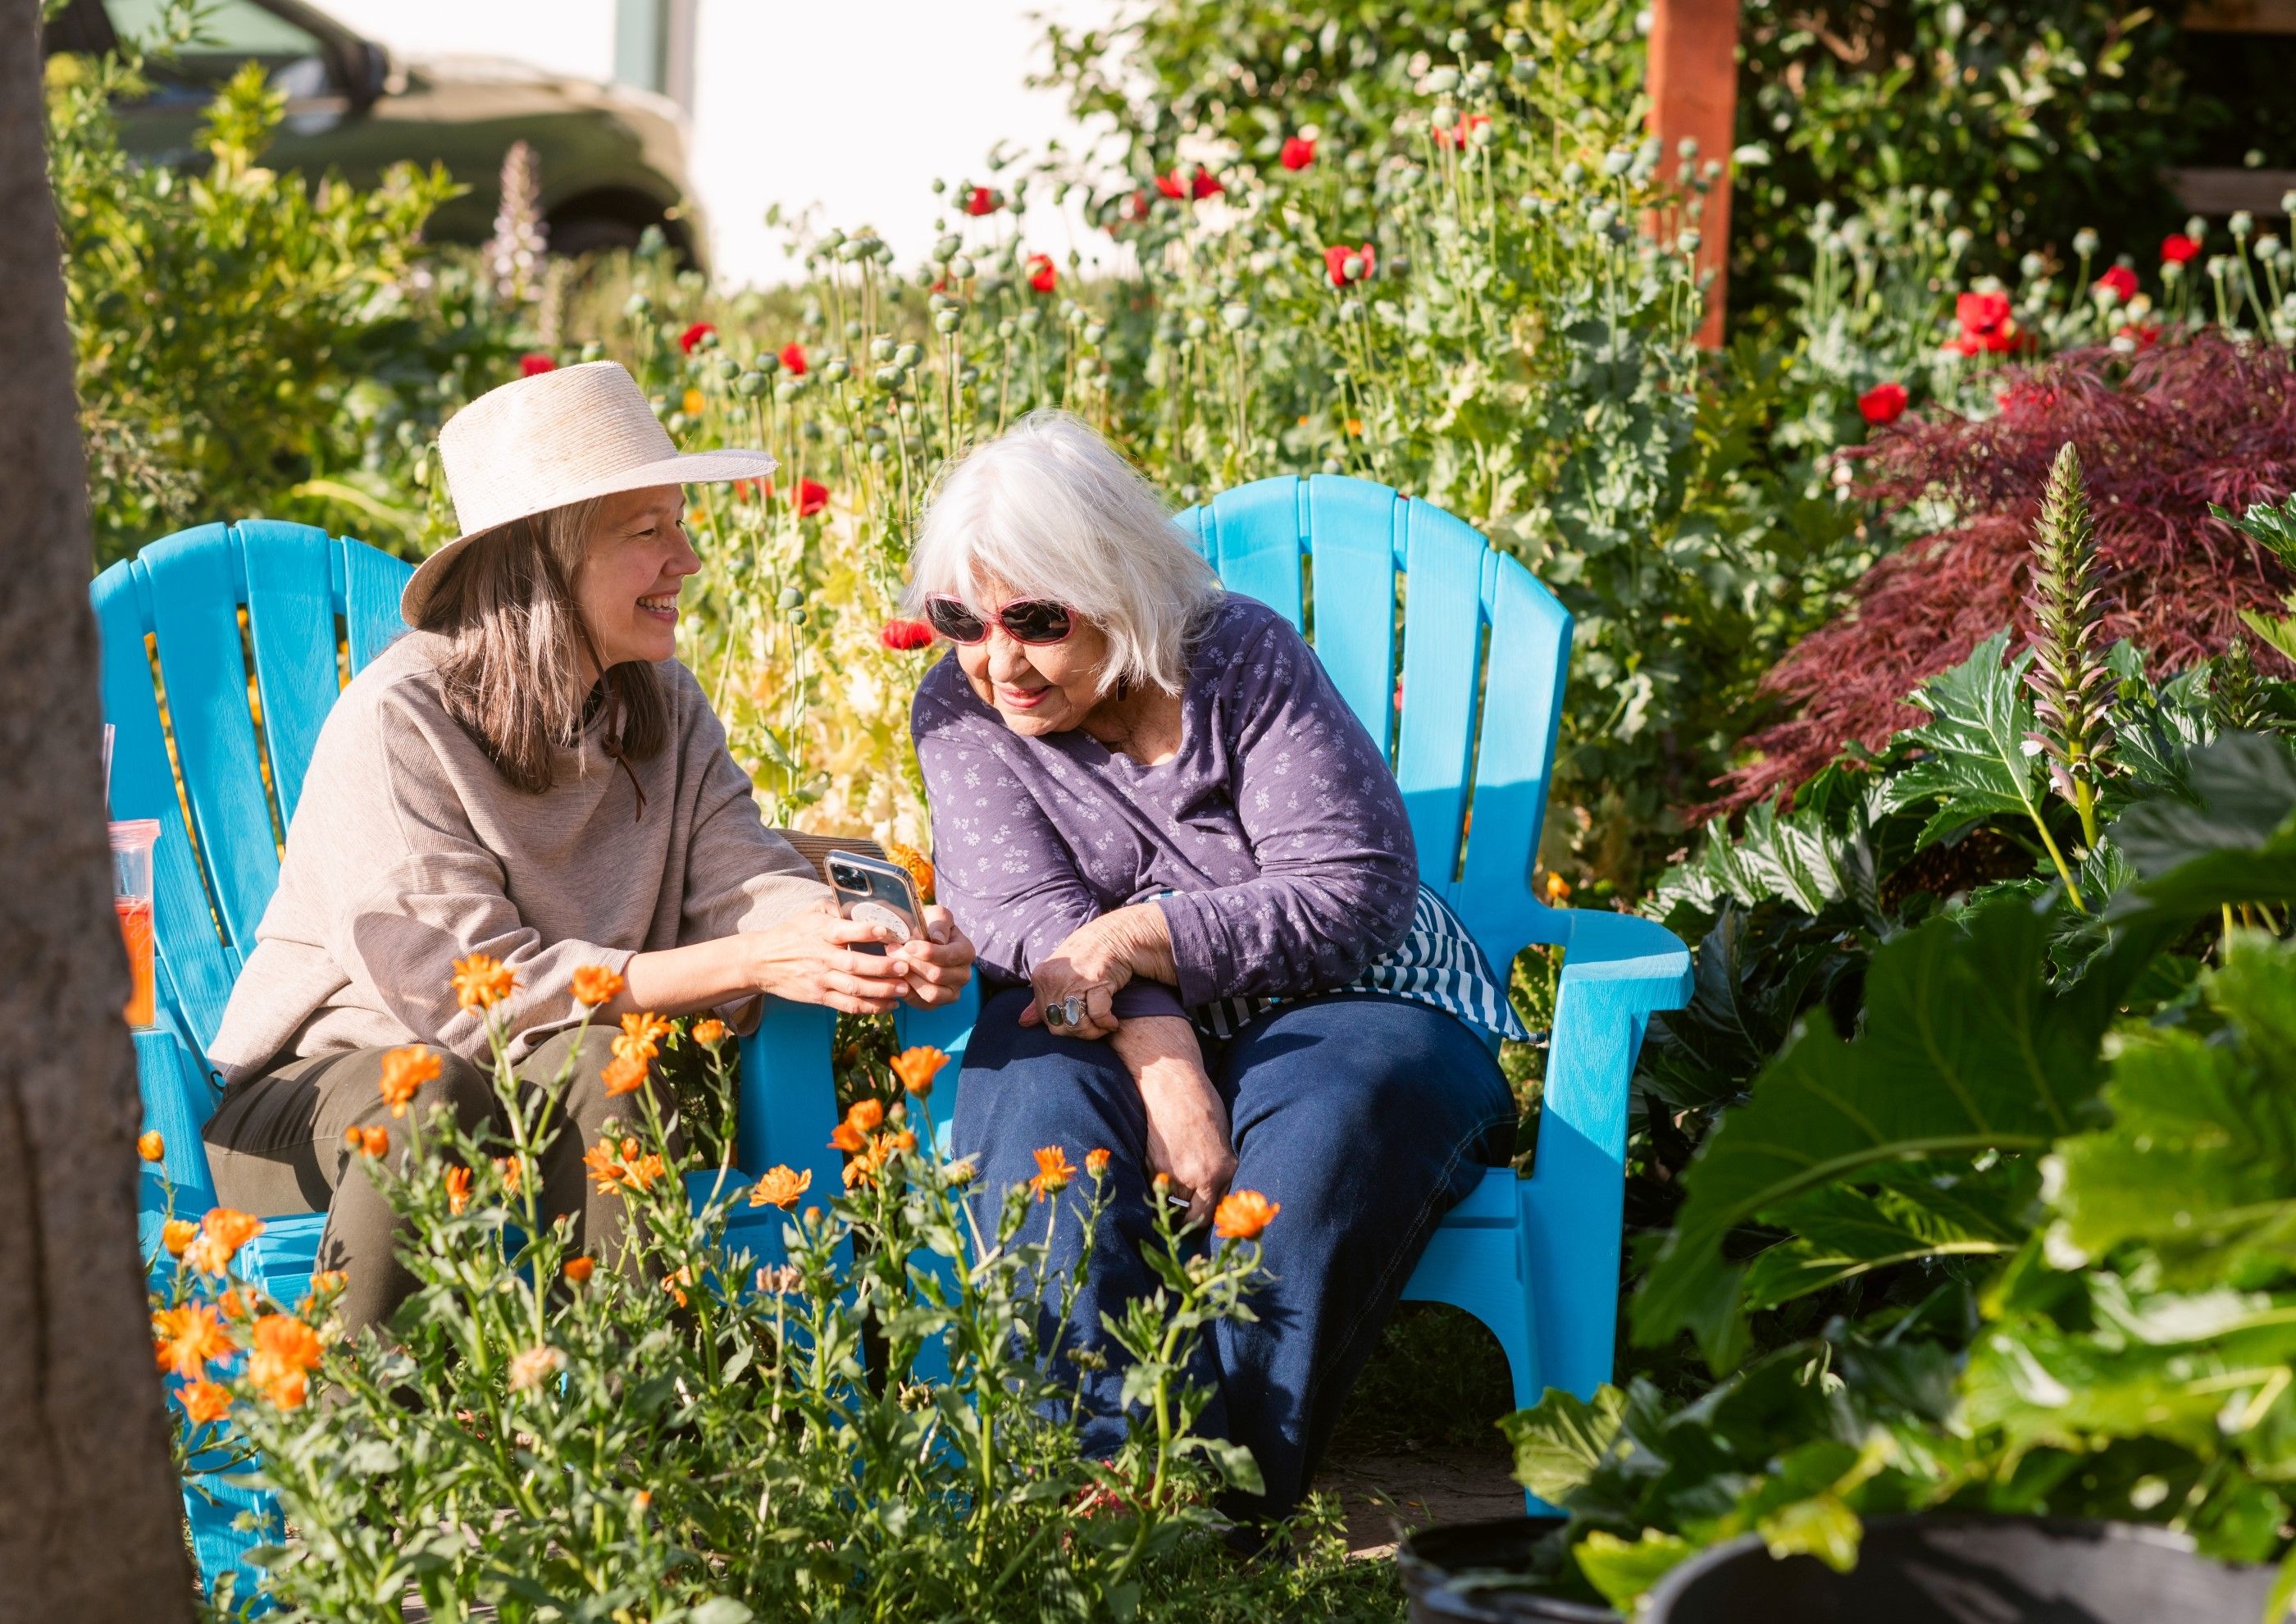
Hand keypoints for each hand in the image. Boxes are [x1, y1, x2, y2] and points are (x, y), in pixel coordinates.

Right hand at [743, 903, 911, 1014]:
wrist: (762, 961)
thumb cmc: (792, 933)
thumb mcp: (810, 912)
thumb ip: (836, 907)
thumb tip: (863, 903)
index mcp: (822, 932)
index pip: (846, 931)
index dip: (867, 931)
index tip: (887, 931)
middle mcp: (822, 957)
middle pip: (855, 965)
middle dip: (883, 967)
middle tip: (905, 966)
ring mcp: (821, 979)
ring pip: (855, 988)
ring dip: (882, 990)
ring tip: (904, 988)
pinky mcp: (821, 997)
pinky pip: (848, 1005)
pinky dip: (871, 1007)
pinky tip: (890, 1005)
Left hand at [891, 904, 973, 1009]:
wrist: (922, 943)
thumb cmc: (929, 927)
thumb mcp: (936, 916)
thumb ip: (938, 923)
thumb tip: (937, 939)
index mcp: (966, 952)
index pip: (949, 956)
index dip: (927, 952)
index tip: (907, 945)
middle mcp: (964, 975)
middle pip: (937, 975)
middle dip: (912, 963)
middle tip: (892, 951)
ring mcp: (952, 992)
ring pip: (931, 993)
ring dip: (909, 979)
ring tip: (894, 965)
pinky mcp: (938, 1004)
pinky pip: (923, 1004)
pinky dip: (908, 993)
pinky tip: (897, 978)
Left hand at [1017, 917, 1130, 1039]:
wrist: (1115, 936)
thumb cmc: (1088, 956)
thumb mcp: (1060, 974)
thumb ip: (1041, 999)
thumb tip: (1023, 1023)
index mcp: (1041, 977)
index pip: (1046, 1018)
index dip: (1065, 1027)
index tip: (1080, 1024)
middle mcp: (1053, 979)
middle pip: (1060, 1025)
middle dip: (1079, 1033)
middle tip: (1094, 1029)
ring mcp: (1074, 980)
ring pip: (1077, 1024)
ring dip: (1094, 1032)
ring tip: (1104, 1026)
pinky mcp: (1096, 982)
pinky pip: (1098, 1015)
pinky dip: (1107, 1023)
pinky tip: (1112, 1021)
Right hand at [1118, 1017, 1233, 1226]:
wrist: (1171, 1082)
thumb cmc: (1202, 1103)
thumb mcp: (1223, 1138)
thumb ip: (1221, 1168)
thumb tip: (1217, 1192)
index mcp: (1221, 1170)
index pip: (1211, 1213)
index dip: (1206, 1215)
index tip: (1203, 1212)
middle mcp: (1198, 1177)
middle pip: (1191, 1215)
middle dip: (1189, 1213)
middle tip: (1188, 1205)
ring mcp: (1171, 1172)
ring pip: (1171, 1201)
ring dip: (1174, 1195)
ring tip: (1177, 1177)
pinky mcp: (1151, 1163)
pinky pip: (1157, 1183)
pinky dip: (1160, 1179)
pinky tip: (1165, 1161)